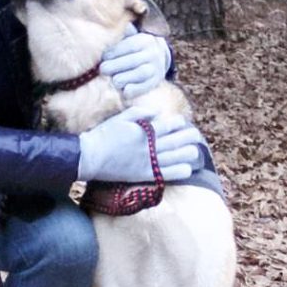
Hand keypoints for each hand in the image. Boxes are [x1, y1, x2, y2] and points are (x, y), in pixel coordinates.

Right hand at [78, 105, 202, 182]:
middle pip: (177, 140)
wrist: (90, 157)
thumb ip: (140, 112)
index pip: (170, 124)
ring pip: (177, 157)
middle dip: (189, 137)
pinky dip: (179, 171)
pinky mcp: (145, 175)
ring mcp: (149, 161)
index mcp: (145, 130)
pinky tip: (187, 168)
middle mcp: (150, 146)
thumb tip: (157, 111)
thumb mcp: (120, 117)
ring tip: (194, 151)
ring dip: (188, 153)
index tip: (182, 123)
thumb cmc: (103, 135)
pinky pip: (167, 174)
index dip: (179, 123)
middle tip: (195, 135)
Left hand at [99, 27, 171, 99]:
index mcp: (145, 40)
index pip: (129, 46)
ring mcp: (156, 68)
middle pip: (134, 60)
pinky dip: (136, 90)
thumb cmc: (136, 47)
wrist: (159, 57)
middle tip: (103, 70)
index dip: (115, 51)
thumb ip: (123, 34)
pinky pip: (146, 86)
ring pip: (141, 73)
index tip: (103, 57)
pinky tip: (125, 92)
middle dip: (117, 65)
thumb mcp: (132, 37)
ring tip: (114, 81)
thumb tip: (117, 25)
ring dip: (126, 78)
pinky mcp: (155, 81)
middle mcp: (152, 54)